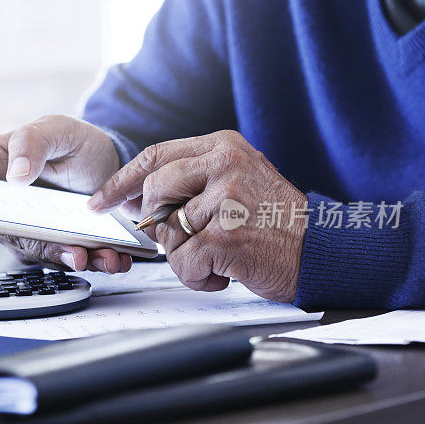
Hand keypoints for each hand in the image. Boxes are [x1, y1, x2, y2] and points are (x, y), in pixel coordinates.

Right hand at [0, 115, 131, 272]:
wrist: (106, 162)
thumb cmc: (73, 140)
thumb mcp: (57, 129)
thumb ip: (32, 142)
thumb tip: (15, 174)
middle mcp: (2, 202)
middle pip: (5, 230)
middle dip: (38, 244)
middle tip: (68, 249)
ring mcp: (25, 226)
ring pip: (37, 250)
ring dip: (68, 258)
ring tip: (101, 257)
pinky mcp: (51, 243)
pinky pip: (63, 257)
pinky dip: (89, 260)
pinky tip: (111, 258)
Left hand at [88, 130, 307, 301]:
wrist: (323, 250)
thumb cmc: (276, 221)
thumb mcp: (238, 180)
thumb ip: (193, 180)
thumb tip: (138, 199)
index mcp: (223, 147)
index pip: (155, 156)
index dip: (122, 181)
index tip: (101, 200)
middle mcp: (224, 165)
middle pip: (153, 194)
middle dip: (158, 225)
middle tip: (188, 238)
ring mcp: (226, 200)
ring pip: (166, 234)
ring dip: (186, 256)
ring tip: (220, 256)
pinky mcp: (226, 236)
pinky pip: (182, 262)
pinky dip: (198, 277)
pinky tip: (225, 272)